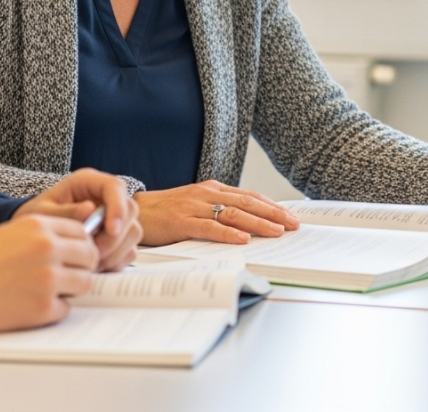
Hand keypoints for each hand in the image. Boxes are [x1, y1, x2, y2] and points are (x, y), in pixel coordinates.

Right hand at [0, 215, 98, 331]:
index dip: (80, 244)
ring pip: (84, 283)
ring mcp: (48, 278)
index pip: (82, 231)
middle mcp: (48, 248)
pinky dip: (54, 309)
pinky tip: (33, 304)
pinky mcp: (42, 307)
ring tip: (49, 290)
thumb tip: (76, 246)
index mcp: (40, 226)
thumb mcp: (14, 232)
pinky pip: (65, 309)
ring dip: (71, 288)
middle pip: (89, 256)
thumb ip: (46, 235)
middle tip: (66, 274)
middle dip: (81, 266)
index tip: (73, 254)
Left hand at [13, 168, 141, 270]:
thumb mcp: (41, 214)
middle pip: (130, 210)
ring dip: (116, 251)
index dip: (118, 207)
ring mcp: (112, 218)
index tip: (110, 229)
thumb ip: (64, 212)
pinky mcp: (116, 238)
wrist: (29, 237)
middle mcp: (104, 197)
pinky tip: (95, 268)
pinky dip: (116, 261)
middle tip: (94, 254)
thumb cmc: (34, 219)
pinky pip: (128, 250)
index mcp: (88, 183)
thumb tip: (89, 210)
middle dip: (116, 236)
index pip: (115, 187)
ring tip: (90, 264)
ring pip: (133, 232)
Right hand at [135, 180, 299, 245]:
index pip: (249, 196)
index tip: (290, 216)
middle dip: (273, 214)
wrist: (134, 210)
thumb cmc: (166, 211)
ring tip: (277, 232)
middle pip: (247, 203)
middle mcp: (206, 194)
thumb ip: (217, 210)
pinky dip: (228, 233)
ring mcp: (194, 207)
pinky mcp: (181, 222)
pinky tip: (243, 239)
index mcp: (212, 189)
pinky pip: (209, 227)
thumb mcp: (196, 205)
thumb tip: (247, 225)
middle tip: (293, 224)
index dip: (271, 206)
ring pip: (233, 214)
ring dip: (258, 223)